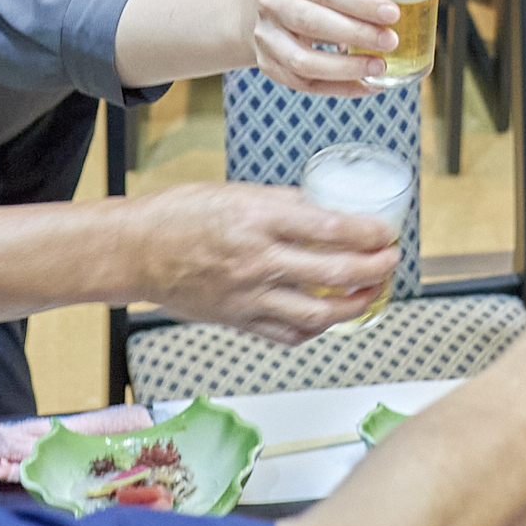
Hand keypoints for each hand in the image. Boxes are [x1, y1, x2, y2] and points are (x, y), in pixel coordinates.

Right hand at [130, 181, 401, 344]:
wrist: (136, 251)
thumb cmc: (178, 216)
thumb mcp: (237, 192)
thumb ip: (283, 203)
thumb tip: (324, 209)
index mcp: (258, 220)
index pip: (331, 229)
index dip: (369, 234)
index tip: (387, 233)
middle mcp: (257, 260)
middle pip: (335, 274)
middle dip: (375, 270)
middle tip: (389, 261)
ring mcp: (249, 296)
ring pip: (319, 314)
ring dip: (355, 306)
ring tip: (370, 293)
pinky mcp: (239, 320)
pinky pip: (289, 333)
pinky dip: (316, 328)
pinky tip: (328, 316)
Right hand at [248, 0, 396, 94]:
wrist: (256, 6)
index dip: (361, 3)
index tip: (393, 14)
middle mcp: (273, 5)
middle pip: (314, 24)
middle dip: (357, 35)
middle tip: (391, 42)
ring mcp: (266, 38)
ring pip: (304, 61)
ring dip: (346, 68)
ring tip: (380, 67)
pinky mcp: (268, 65)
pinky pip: (305, 84)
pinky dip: (339, 88)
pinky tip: (366, 86)